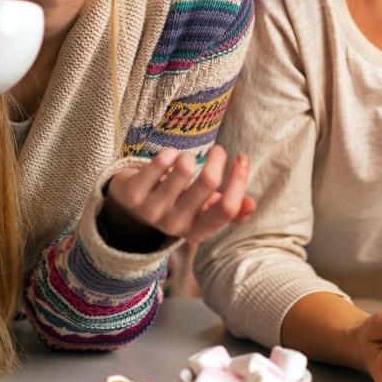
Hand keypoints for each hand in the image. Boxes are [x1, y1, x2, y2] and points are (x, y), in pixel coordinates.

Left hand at [104, 146, 255, 245]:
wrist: (130, 210)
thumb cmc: (176, 205)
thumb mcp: (202, 212)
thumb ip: (230, 210)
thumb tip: (251, 204)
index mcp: (198, 231)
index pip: (227, 209)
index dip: (238, 181)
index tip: (242, 158)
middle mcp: (176, 225)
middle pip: (208, 183)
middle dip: (216, 159)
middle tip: (217, 150)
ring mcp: (152, 211)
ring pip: (183, 171)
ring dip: (188, 157)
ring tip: (186, 157)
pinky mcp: (133, 195)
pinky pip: (156, 166)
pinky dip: (168, 154)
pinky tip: (170, 154)